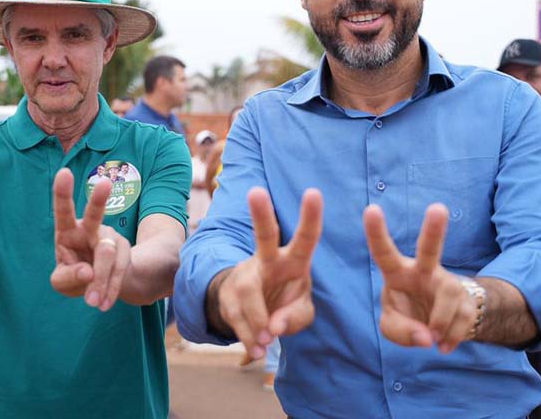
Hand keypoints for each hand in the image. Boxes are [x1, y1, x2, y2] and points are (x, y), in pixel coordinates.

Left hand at [49, 169, 130, 311]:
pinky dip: (110, 288)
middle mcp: (90, 229)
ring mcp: (110, 237)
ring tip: (92, 303)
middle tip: (105, 183)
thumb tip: (88, 272)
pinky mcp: (124, 251)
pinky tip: (104, 303)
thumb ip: (68, 277)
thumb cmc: (75, 276)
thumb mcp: (62, 282)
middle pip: (95, 215)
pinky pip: (119, 269)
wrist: (102, 285)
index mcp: (67, 231)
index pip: (63, 210)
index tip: (64, 172)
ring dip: (100, 280)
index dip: (62, 192)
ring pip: (107, 255)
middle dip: (99, 199)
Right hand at [213, 187, 322, 358]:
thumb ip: (295, 317)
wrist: (253, 313)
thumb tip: (273, 327)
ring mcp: (244, 275)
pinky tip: (256, 350)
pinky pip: (236, 317)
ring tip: (266, 343)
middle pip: (263, 235)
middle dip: (261, 214)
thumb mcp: (301, 311)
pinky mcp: (228, 295)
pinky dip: (248, 338)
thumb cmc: (286, 301)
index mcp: (294, 260)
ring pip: (248, 293)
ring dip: (257, 321)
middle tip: (256, 191)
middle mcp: (267, 260)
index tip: (313, 192)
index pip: (306, 237)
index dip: (310, 216)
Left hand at [364, 203, 477, 353]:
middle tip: (438, 208)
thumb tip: (427, 337)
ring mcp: (447, 282)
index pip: (384, 252)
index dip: (376, 232)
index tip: (371, 209)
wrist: (440, 325)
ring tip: (433, 339)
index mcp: (398, 273)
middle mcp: (423, 271)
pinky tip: (444, 344)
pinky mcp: (467, 298)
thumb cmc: (408, 314)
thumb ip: (400, 332)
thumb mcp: (393, 326)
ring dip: (439, 322)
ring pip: (448, 295)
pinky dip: (451, 337)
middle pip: (429, 248)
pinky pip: (463, 317)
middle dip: (433, 229)